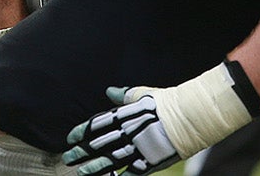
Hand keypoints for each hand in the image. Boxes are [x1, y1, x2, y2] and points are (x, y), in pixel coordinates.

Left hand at [64, 88, 180, 175]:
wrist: (191, 115)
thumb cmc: (166, 103)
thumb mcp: (141, 95)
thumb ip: (124, 96)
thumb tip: (109, 91)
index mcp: (123, 116)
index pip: (96, 125)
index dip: (82, 132)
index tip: (70, 138)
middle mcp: (127, 132)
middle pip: (99, 144)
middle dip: (82, 152)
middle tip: (68, 157)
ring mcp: (138, 148)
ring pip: (110, 160)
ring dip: (94, 168)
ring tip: (80, 173)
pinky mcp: (151, 161)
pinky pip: (132, 173)